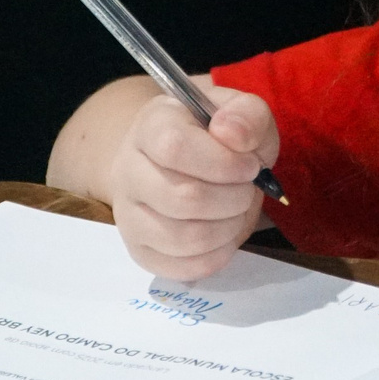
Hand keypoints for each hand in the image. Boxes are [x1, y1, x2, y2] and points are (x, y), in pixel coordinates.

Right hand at [104, 85, 276, 281]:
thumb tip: (233, 135)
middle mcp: (127, 170)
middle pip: (182, 198)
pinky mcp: (140, 251)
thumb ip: (246, 115)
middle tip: (247, 190)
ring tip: (237, 211)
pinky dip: (217, 255)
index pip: (174, 147)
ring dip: (228, 228)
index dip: (222, 163)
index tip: (250, 166)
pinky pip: (183, 268)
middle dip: (233, 199)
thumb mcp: (239, 112)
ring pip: (184, 238)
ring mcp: (128, 215)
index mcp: (150, 126)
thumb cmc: (215, 136)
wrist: (180, 161)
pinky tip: (224, 233)